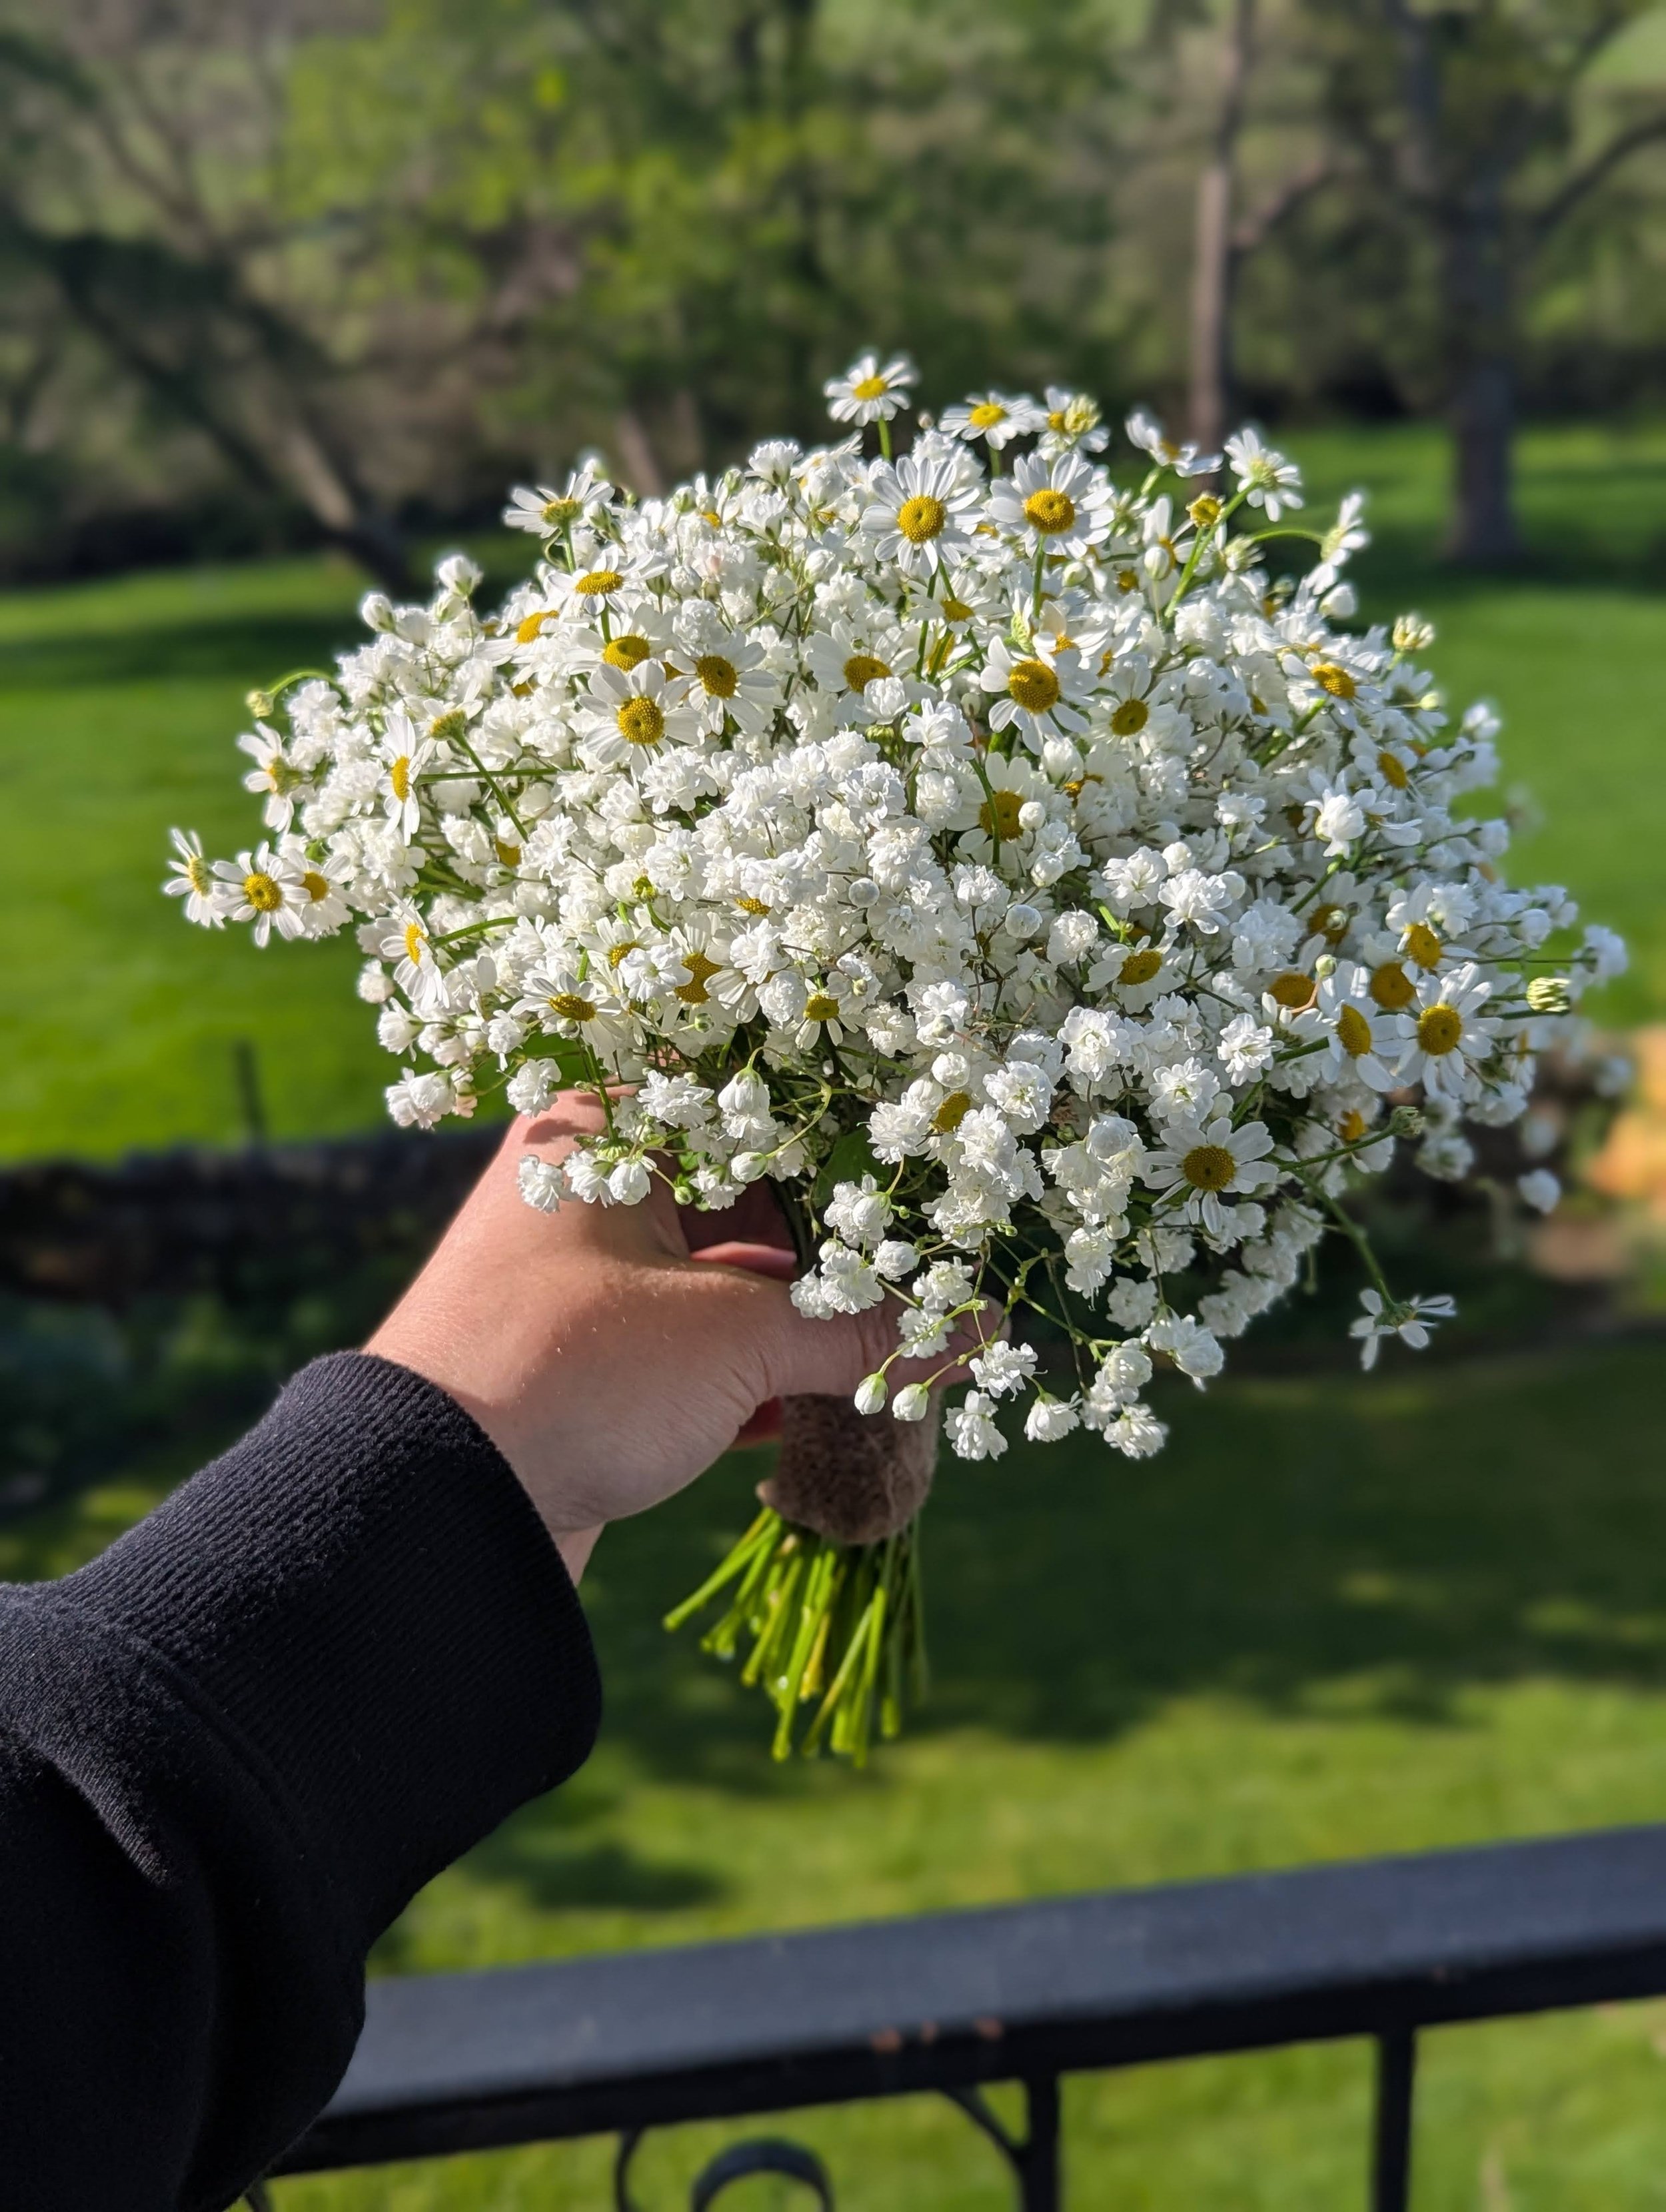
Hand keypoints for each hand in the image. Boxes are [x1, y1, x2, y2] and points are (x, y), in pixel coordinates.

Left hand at [366, 1098, 965, 1579]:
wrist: (429, 1514)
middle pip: (748, 1201)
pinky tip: (841, 1404)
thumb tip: (976, 1326)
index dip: (851, 1144)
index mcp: (602, 1135)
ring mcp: (584, 1284)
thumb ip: (861, 1328)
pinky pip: (696, 1351)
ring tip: (905, 1347)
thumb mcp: (736, 1340)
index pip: (753, 1108)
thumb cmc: (574, 1374)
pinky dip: (764, 1374)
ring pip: (725, 1283)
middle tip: (938, 1276)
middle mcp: (586, 1193)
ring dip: (809, 1322)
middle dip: (840, 1253)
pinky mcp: (586, 1367)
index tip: (939, 1176)